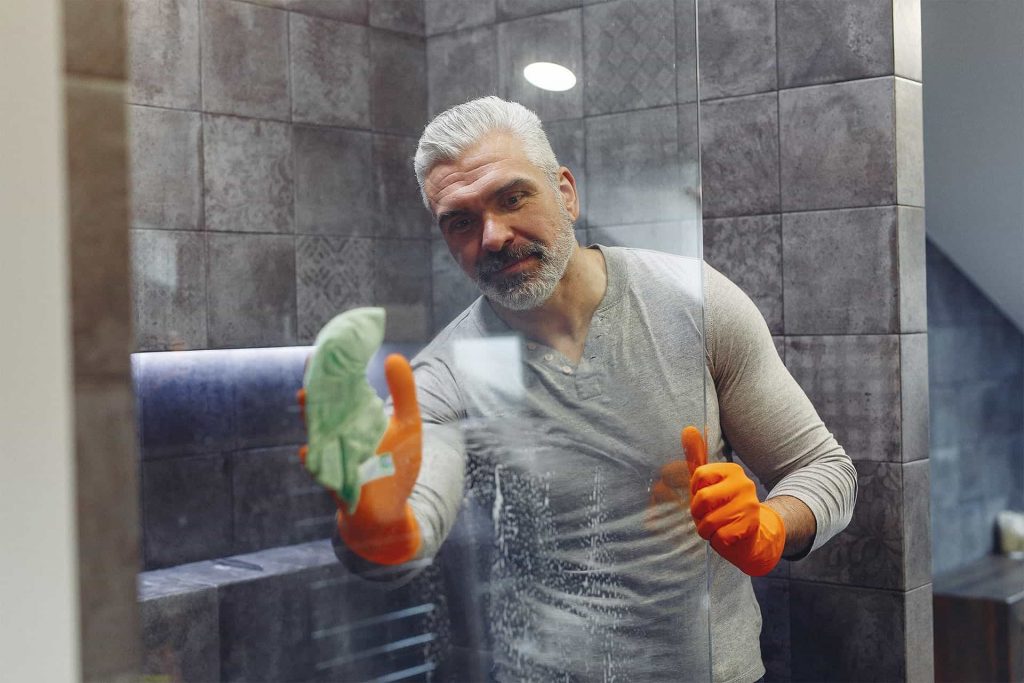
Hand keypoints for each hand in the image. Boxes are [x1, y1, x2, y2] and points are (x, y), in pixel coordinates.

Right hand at [298, 354, 422, 564]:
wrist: (391, 510)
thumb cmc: (396, 466)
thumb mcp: (407, 425)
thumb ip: (404, 394)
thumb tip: (394, 356)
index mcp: (356, 418)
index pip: (341, 390)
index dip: (334, 371)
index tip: (327, 347)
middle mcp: (341, 434)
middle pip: (325, 409)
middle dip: (318, 389)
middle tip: (310, 365)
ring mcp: (337, 458)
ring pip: (319, 435)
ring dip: (311, 419)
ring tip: (305, 398)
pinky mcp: (338, 484)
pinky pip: (322, 472)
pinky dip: (314, 462)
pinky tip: (306, 450)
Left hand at [649, 426, 784, 576]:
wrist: (749, 534)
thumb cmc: (722, 504)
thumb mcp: (707, 480)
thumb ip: (696, 455)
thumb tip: (688, 428)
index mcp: (732, 470)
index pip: (698, 476)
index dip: (694, 491)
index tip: (703, 497)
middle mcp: (744, 484)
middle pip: (702, 499)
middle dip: (697, 513)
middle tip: (706, 515)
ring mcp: (751, 505)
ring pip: (710, 520)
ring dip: (706, 529)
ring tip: (715, 527)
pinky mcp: (752, 527)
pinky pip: (720, 536)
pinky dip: (717, 540)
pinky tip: (725, 535)